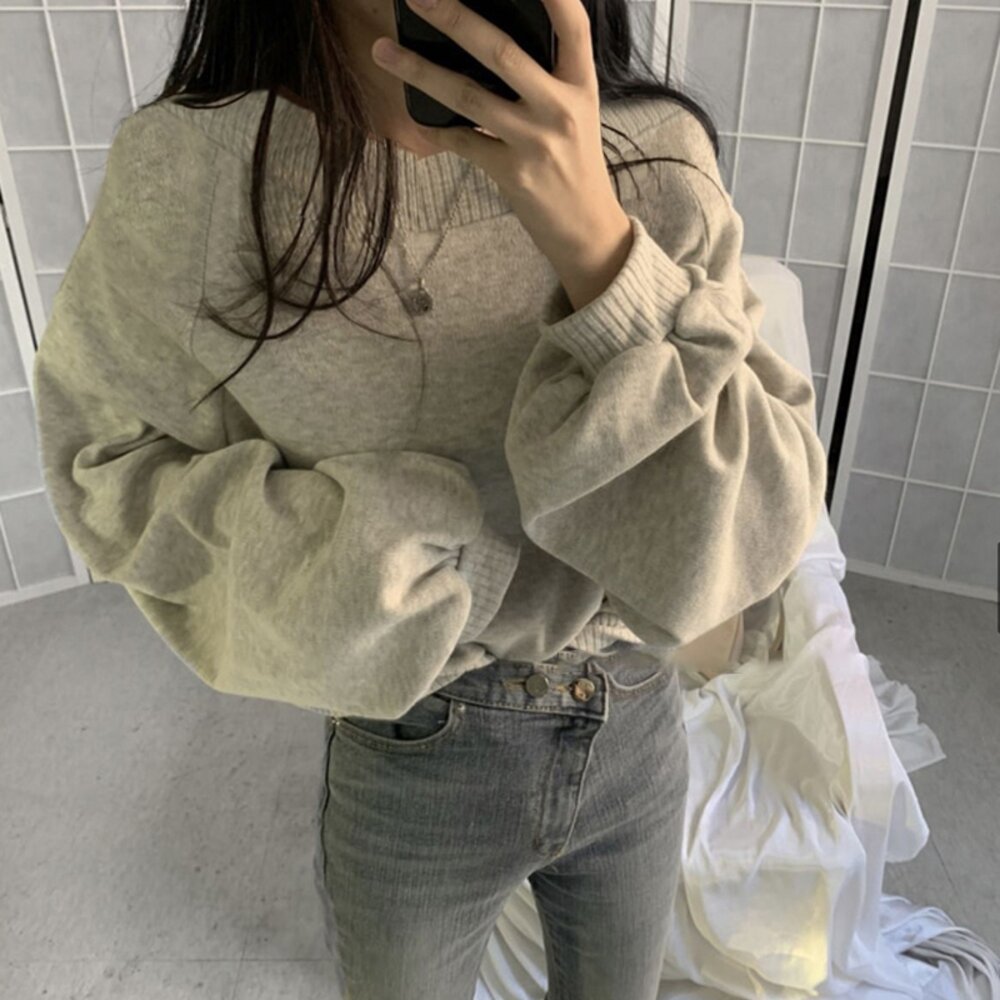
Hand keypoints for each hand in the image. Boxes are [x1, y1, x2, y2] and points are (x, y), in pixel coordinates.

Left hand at [370, 0, 631, 281]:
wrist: (586, 228)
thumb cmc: (575, 162)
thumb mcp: (577, 112)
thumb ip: (547, 76)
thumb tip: (488, 42)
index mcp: (580, 85)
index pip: (573, 25)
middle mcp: (559, 108)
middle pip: (502, 52)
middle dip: (455, 18)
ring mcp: (534, 142)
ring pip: (468, 97)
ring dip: (420, 71)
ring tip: (383, 51)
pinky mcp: (512, 174)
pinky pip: (461, 142)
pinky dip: (435, 129)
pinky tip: (414, 114)